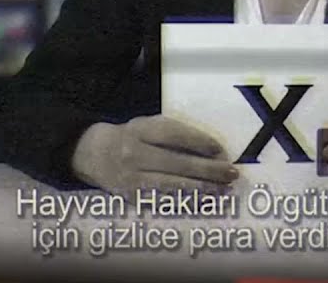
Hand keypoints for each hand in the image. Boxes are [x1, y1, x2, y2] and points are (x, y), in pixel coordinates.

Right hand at [70, 115, 238, 194]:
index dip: (198, 142)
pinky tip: (204, 201)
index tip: (220, 149)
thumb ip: (176, 133)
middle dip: (208, 169)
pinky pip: (164, 201)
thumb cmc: (133, 136)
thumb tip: (213, 150)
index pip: (173, 135)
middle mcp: (134, 154)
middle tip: (231, 173)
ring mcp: (132, 178)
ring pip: (172, 186)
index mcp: (140, 131)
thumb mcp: (149, 125)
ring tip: (223, 190)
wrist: (96, 154)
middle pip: (176, 163)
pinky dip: (186, 201)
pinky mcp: (133, 197)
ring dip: (201, 189)